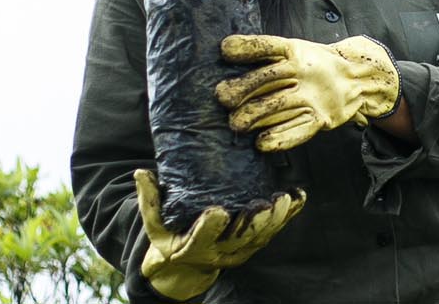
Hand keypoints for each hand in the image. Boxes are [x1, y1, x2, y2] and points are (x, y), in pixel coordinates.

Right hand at [133, 169, 305, 299]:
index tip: (217, 211)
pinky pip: (272, 231)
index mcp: (191, 246)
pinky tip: (297, 198)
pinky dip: (287, 215)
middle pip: (239, 238)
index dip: (209, 227)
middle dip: (253, 223)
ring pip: (260, 236)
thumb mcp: (154, 222)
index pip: (201, 237)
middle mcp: (218, 251)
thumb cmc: (168, 238)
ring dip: (274, 219)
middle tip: (263, 204)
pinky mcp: (253, 244)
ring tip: (284, 199)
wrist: (184, 266)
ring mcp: (239, 250)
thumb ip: (149, 198)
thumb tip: (141, 172)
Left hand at [215, 34, 399, 151]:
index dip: (246, 48)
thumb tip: (227, 56)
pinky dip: (278, 138)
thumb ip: (266, 56)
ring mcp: (313, 96)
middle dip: (242, 88)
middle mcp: (304, 71)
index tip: (225, 50)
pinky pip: (299, 130)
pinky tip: (261, 143)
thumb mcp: (295, 51)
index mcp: (295, 51)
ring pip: (278, 105)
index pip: (268, 46)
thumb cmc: (313, 65)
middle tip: (222, 97)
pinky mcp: (322, 118)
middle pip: (269, 78)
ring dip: (253, 116)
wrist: (358, 78)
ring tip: (235, 123)